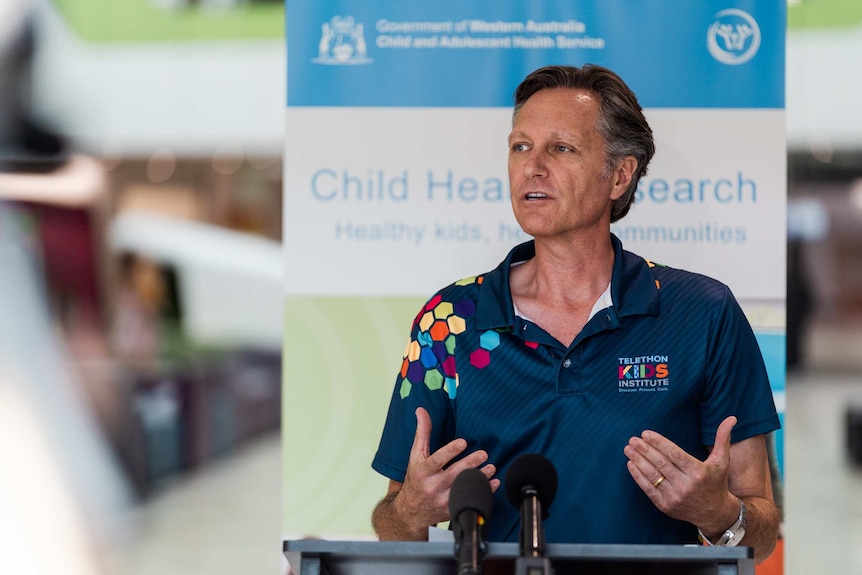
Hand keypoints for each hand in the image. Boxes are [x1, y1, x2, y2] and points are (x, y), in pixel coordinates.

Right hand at [395, 407, 499, 531]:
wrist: (410, 510)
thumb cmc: (416, 478)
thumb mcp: (416, 455)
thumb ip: (422, 432)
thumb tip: (421, 410)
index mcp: (423, 471)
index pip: (437, 460)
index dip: (450, 451)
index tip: (463, 442)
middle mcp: (432, 486)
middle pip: (453, 474)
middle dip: (470, 464)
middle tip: (483, 454)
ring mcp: (442, 500)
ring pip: (463, 489)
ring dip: (480, 478)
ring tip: (491, 467)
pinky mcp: (450, 510)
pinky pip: (468, 501)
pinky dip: (483, 492)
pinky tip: (492, 482)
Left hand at [624, 416, 739, 534]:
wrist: (715, 514)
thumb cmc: (717, 483)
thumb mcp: (722, 461)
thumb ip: (723, 439)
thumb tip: (731, 418)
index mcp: (698, 472)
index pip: (674, 455)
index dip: (659, 443)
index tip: (646, 433)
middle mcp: (686, 485)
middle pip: (661, 464)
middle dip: (645, 450)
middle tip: (633, 439)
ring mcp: (674, 497)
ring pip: (652, 476)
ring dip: (638, 461)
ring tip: (628, 448)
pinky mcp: (665, 506)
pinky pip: (648, 489)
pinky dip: (638, 476)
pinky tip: (631, 464)